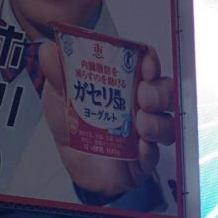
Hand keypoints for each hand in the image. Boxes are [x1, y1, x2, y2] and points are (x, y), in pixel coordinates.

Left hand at [39, 42, 175, 197]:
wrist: (77, 169)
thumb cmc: (73, 128)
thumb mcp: (60, 99)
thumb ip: (58, 75)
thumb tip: (48, 48)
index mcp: (124, 83)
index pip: (145, 63)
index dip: (150, 60)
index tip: (146, 63)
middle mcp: (141, 101)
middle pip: (165, 88)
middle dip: (159, 90)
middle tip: (143, 96)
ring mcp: (149, 126)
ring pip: (169, 117)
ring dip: (158, 119)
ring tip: (141, 125)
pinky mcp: (151, 152)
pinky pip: (161, 147)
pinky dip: (152, 146)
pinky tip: (141, 147)